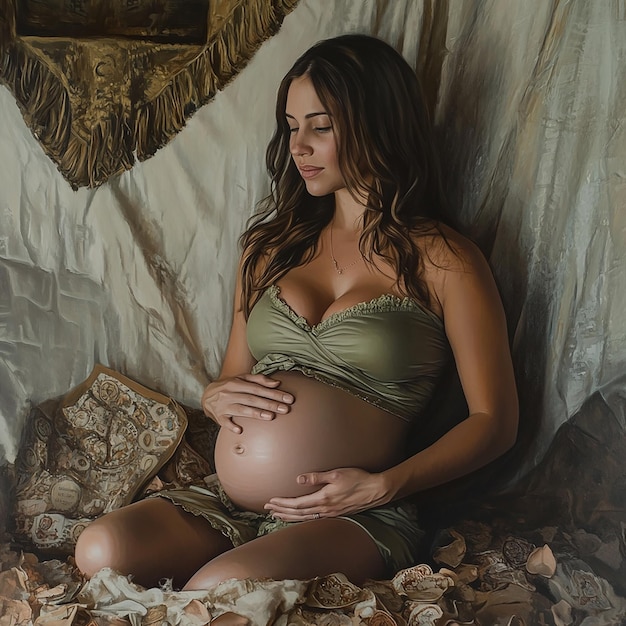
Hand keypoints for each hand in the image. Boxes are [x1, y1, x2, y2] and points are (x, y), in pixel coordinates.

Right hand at [202, 374, 293, 432]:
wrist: (207, 394)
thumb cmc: (229, 386)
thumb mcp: (242, 379)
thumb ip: (259, 380)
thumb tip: (276, 383)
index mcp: (236, 383)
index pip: (258, 388)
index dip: (274, 393)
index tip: (288, 398)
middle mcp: (230, 394)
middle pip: (252, 399)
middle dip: (270, 404)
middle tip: (285, 409)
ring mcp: (223, 406)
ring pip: (241, 410)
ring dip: (256, 413)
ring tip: (270, 417)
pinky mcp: (218, 416)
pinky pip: (225, 422)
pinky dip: (231, 426)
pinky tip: (240, 430)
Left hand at [264, 468, 389, 520]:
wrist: (376, 490)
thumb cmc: (358, 478)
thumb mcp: (337, 474)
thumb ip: (317, 477)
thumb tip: (298, 479)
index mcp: (324, 499)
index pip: (297, 504)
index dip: (282, 503)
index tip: (271, 501)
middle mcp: (325, 509)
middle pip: (298, 514)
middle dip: (281, 511)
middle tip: (268, 510)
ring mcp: (331, 514)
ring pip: (305, 518)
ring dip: (290, 517)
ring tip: (278, 515)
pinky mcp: (336, 514)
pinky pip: (313, 518)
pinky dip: (301, 518)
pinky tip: (298, 517)